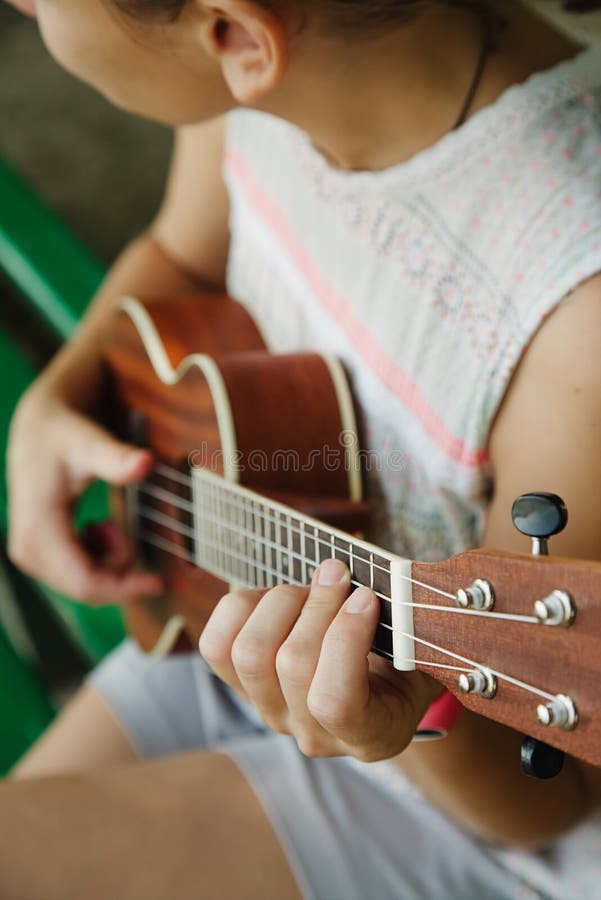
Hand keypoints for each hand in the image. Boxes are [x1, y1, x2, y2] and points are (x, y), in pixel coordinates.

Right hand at [7, 388, 163, 603]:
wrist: (37, 429)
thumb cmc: (61, 434)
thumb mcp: (89, 442)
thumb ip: (116, 457)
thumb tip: (146, 462)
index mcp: (39, 530)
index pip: (85, 582)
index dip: (126, 588)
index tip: (159, 582)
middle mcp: (28, 550)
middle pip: (86, 589)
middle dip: (119, 569)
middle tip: (122, 526)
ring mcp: (30, 555)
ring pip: (83, 585)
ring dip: (108, 561)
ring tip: (107, 521)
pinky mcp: (37, 554)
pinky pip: (77, 575)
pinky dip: (98, 558)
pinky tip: (96, 527)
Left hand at [199, 558, 438, 760]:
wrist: (378, 679)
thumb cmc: (406, 658)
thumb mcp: (424, 652)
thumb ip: (409, 629)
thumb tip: (368, 587)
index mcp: (372, 735)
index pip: (334, 701)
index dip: (345, 638)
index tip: (367, 596)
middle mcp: (314, 734)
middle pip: (291, 665)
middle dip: (317, 604)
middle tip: (340, 574)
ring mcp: (272, 713)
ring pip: (250, 653)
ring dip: (282, 602)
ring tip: (312, 587)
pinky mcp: (240, 687)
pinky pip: (218, 644)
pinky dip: (244, 606)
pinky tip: (278, 598)